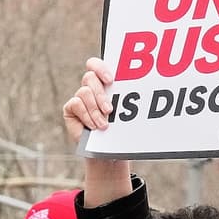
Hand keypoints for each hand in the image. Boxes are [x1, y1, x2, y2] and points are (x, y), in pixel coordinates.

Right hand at [64, 57, 131, 205]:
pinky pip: (76, 104)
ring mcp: (80, 97)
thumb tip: (147, 90)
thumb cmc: (120, 132)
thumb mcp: (128, 115)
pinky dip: (87, 115)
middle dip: (101, 94)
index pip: (96, 65)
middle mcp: (91, 88)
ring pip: (84, 91)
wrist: (109, 154)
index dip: (101, 67)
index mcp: (104, 84)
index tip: (111, 80)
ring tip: (104, 124)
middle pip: (90, 77)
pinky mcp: (71, 109)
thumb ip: (130, 101)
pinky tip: (94, 126)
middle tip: (110, 110)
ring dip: (96, 109)